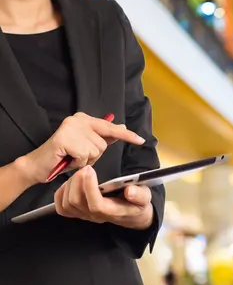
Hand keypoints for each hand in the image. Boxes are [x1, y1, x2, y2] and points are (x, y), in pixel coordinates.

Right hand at [21, 112, 144, 184]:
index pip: (110, 127)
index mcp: (84, 119)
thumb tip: (122, 128)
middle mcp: (78, 120)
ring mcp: (71, 128)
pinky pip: (85, 156)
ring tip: (72, 158)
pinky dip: (78, 163)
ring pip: (96, 151)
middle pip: (104, 144)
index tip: (141, 140)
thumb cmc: (64, 157)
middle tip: (78, 156)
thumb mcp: (87, 147)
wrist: (39, 166)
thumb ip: (103, 137)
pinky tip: (68, 160)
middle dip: (94, 156)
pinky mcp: (64, 138)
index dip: (127, 135)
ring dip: (86, 160)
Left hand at [55, 166, 153, 229]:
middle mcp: (96, 216)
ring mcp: (85, 216)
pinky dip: (61, 193)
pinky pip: (62, 207)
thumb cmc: (137, 203)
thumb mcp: (145, 197)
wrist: (132, 214)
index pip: (96, 204)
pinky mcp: (78, 213)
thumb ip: (140, 195)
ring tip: (80, 173)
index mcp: (112, 212)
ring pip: (67, 203)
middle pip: (77, 202)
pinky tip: (71, 182)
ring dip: (70, 185)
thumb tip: (130, 191)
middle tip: (85, 168)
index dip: (90, 187)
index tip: (91, 170)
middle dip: (77, 182)